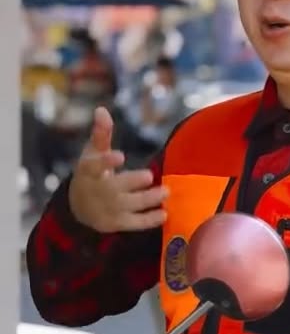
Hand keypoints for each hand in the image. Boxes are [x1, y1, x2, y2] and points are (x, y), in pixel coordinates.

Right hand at [68, 107, 168, 233]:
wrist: (79, 208)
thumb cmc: (91, 174)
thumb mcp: (92, 153)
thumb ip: (101, 133)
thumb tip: (102, 109)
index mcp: (89, 171)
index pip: (95, 166)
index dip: (107, 162)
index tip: (120, 156)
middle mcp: (97, 191)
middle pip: (115, 188)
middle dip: (133, 182)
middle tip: (150, 175)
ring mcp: (107, 209)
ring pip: (129, 205)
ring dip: (148, 199)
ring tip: (166, 191)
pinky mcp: (116, 223)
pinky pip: (134, 224)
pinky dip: (149, 220)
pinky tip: (164, 213)